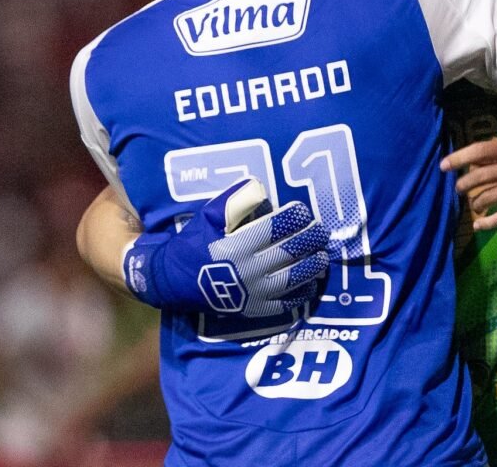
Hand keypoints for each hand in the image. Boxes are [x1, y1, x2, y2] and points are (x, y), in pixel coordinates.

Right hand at [123, 177, 328, 316]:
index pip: (276, 228)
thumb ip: (234, 201)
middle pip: (289, 251)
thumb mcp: (208, 216)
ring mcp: (252, 292)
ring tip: (322, 255)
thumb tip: (260, 187)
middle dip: (310, 239)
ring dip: (313, 266)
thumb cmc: (194, 243)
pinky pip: (285, 303)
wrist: (173, 281)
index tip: (303, 210)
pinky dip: (302, 293)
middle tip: (321, 230)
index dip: (294, 217)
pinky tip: (311, 283)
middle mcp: (247, 270)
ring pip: (293, 278)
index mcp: (236, 245)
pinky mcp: (253, 309)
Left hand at [441, 137, 496, 230]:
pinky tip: (480, 225)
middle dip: (463, 184)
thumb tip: (478, 156)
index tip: (444, 165)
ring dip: (476, 202)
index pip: (481, 150)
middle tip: (459, 189)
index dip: (459, 157)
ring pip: (489, 197)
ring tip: (474, 204)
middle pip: (481, 175)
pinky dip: (488, 223)